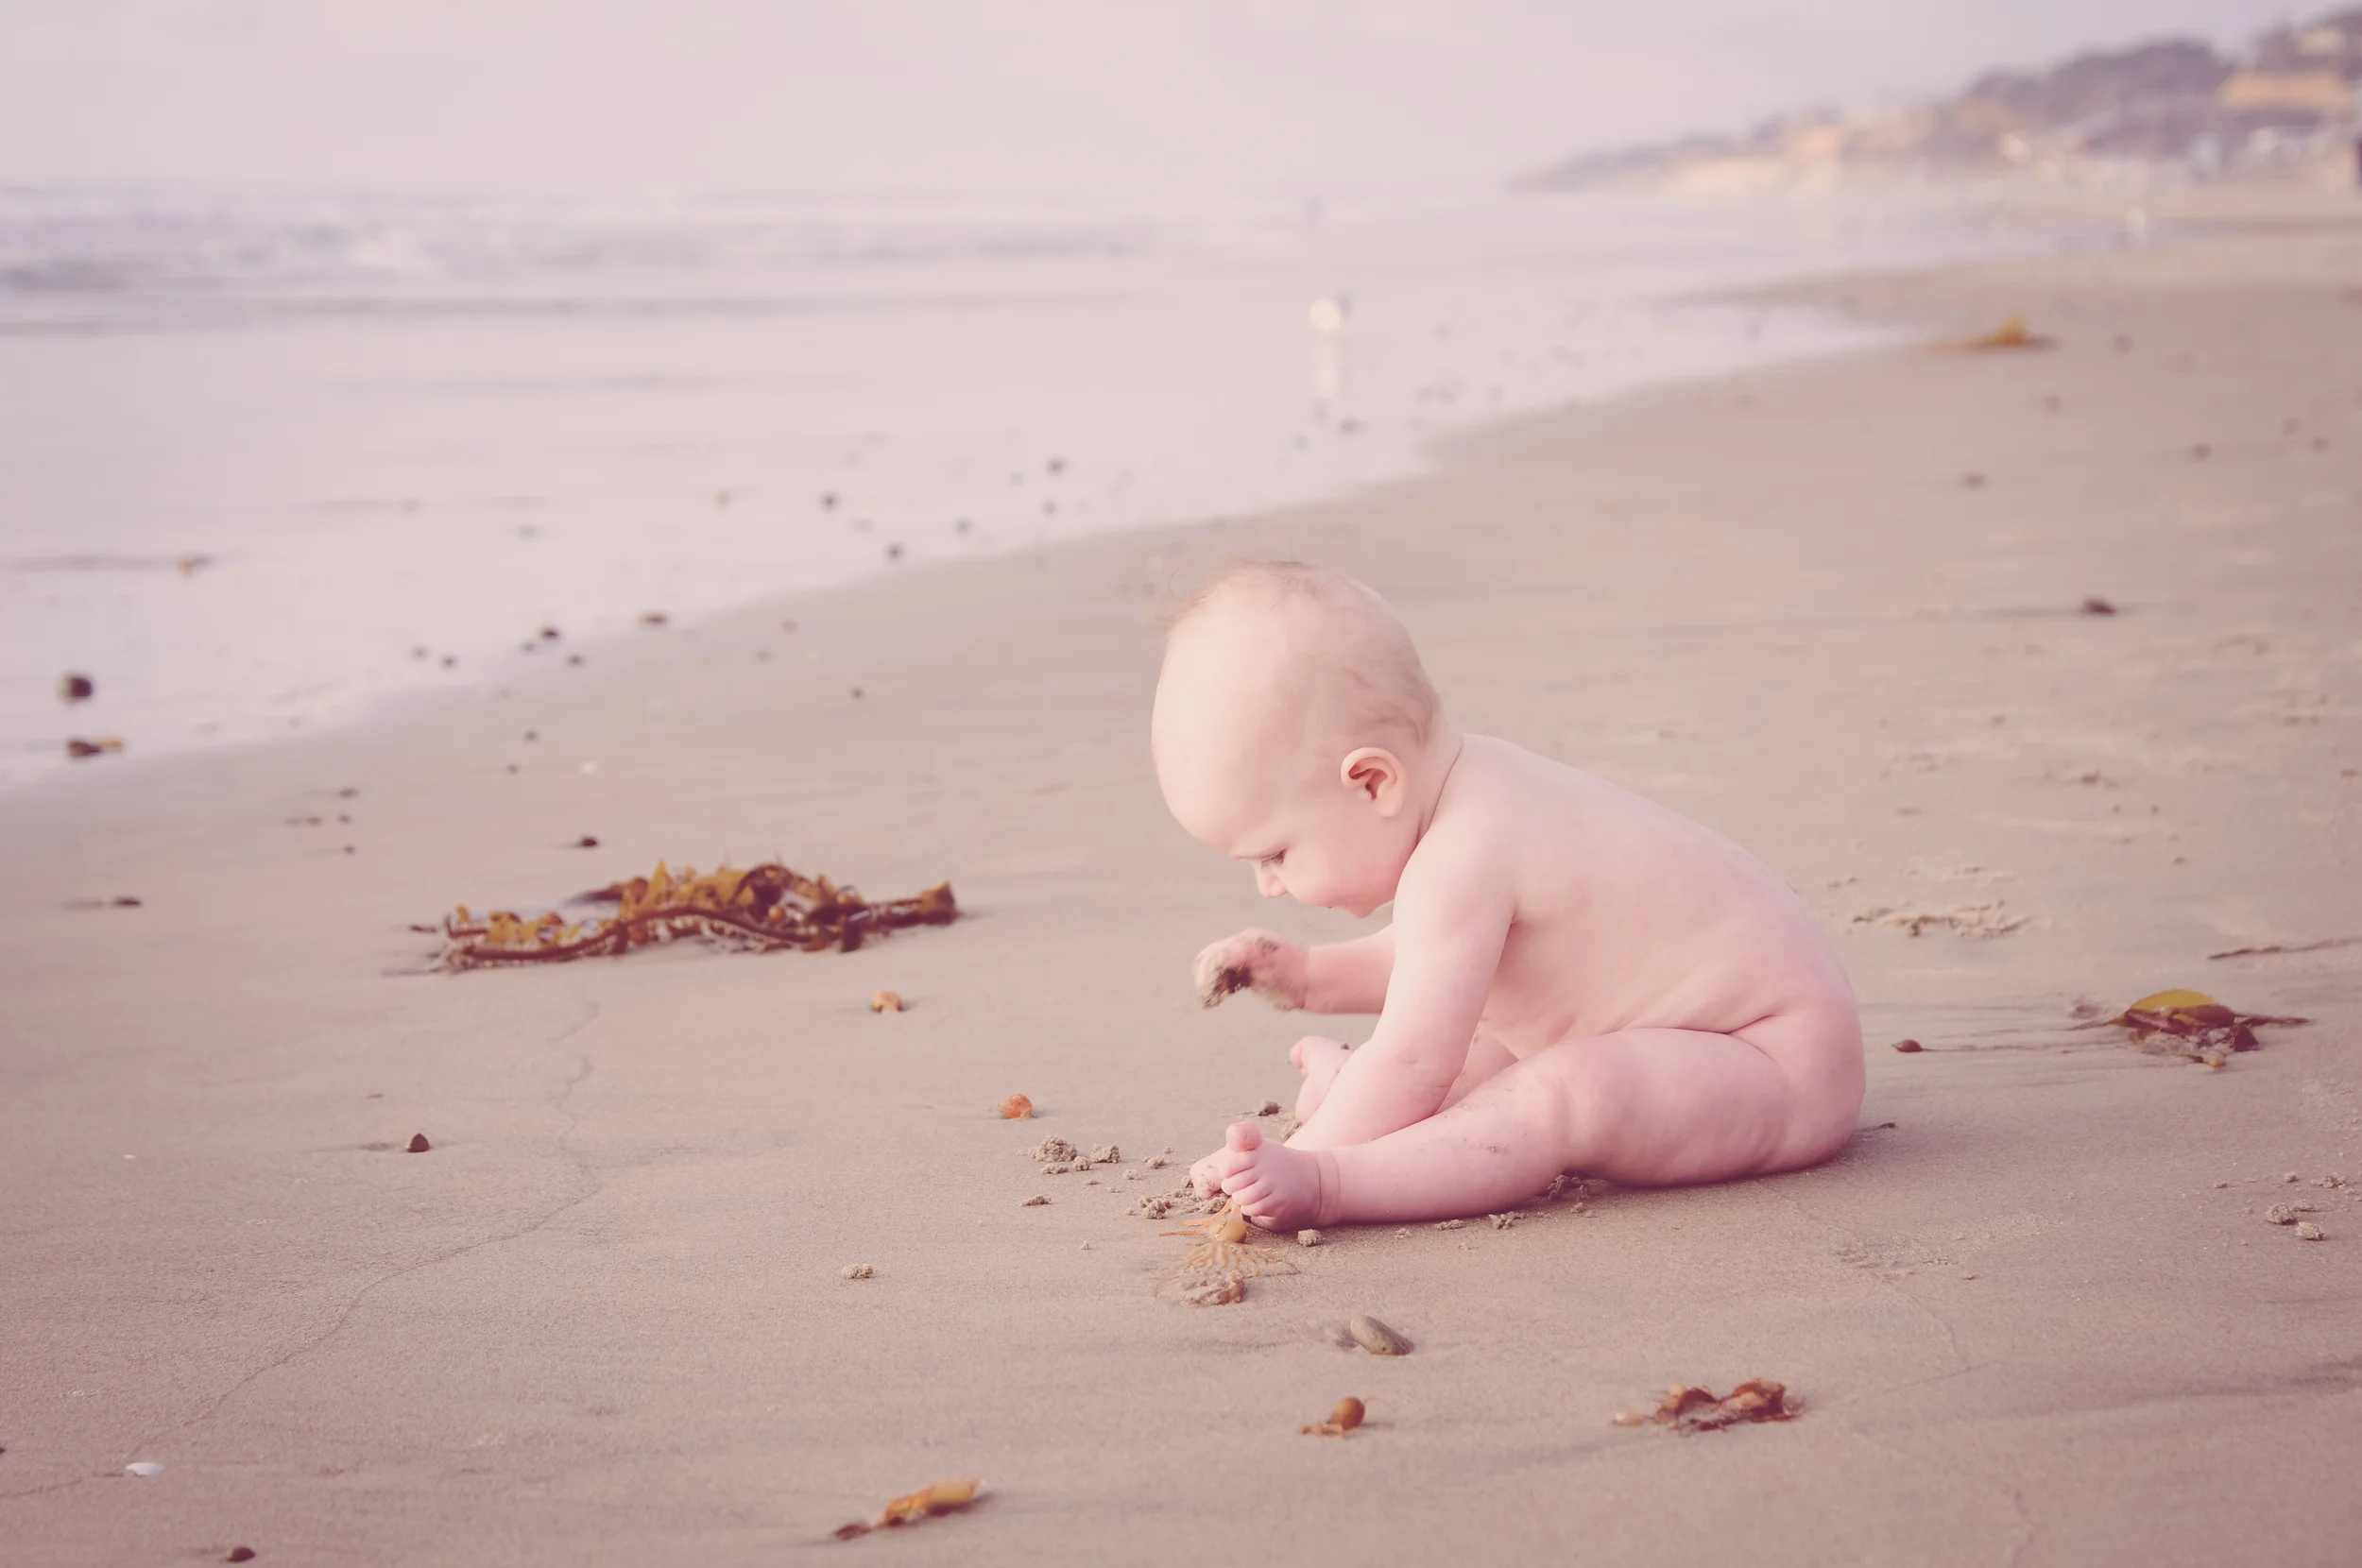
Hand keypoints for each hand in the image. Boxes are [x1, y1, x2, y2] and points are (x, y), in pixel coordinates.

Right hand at [1191, 929, 1308, 1010]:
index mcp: (1244, 941)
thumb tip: (1218, 957)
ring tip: (1214, 999)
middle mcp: (1242, 949)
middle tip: (1211, 996)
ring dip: (1211, 984)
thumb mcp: (1265, 959)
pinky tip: (1220, 998)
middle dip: (1206, 978)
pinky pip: (1225, 980)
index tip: (1211, 990)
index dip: (1208, 971)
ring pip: (1216, 971)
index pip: (1214, 953)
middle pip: (1210, 960)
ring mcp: (1245, 963)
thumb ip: (1241, 953)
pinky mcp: (1249, 978)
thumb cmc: (1290, 969)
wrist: (1312, 983)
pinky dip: (1218, 988)